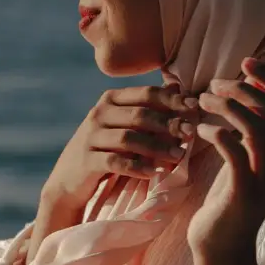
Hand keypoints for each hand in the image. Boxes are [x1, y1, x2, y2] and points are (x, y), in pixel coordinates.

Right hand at [41, 84, 195, 215]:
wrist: (69, 178)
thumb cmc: (106, 148)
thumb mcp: (125, 125)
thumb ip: (149, 107)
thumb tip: (178, 87)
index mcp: (111, 100)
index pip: (146, 94)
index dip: (171, 100)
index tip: (194, 107)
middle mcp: (98, 114)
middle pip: (140, 115)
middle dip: (168, 124)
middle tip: (190, 133)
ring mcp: (90, 137)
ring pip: (129, 138)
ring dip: (157, 148)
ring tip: (178, 156)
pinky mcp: (87, 160)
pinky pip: (116, 162)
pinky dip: (137, 167)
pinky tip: (154, 173)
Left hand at [187, 58, 264, 259]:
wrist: (223, 243)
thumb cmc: (232, 194)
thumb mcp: (250, 157)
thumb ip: (257, 125)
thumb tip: (248, 81)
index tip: (246, 62)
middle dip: (241, 89)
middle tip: (213, 85)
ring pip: (254, 125)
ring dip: (225, 106)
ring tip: (201, 101)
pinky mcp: (245, 191)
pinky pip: (232, 148)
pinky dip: (215, 131)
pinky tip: (199, 129)